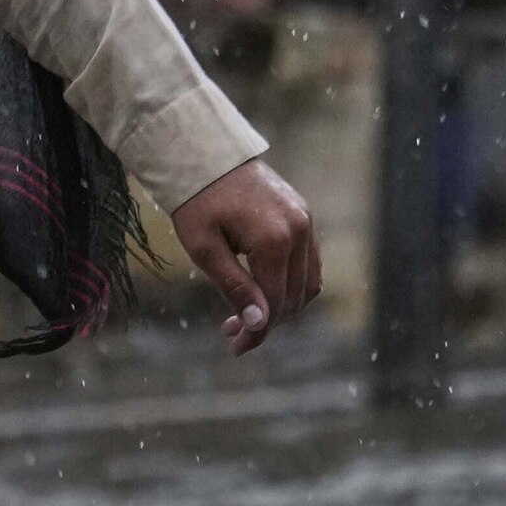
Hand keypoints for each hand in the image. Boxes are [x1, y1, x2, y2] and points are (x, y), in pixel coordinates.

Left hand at [168, 158, 321, 353]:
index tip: (235, 348)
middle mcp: (299, 231)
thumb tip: (259, 323)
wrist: (206, 157)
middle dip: (266, 322)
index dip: (257, 331)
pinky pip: (308, 263)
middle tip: (232, 334)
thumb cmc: (197, 203)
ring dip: (281, 306)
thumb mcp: (205, 249)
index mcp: (274, 240)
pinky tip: (262, 291)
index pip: (276, 303)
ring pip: (307, 284)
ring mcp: (306, 222)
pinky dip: (290, 284)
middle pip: (294, 298)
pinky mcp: (304, 216)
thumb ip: (235, 287)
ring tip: (245, 316)